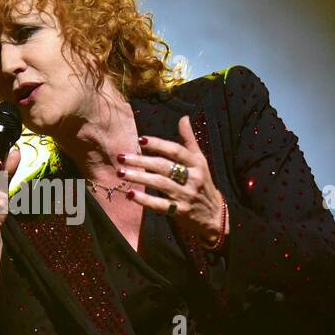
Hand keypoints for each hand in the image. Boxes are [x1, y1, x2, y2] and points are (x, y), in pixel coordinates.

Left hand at [118, 115, 225, 247]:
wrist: (214, 216)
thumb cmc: (202, 183)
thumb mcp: (200, 161)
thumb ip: (189, 140)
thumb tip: (184, 118)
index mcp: (197, 163)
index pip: (175, 151)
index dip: (158, 144)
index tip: (140, 140)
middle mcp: (193, 178)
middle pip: (164, 166)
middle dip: (141, 161)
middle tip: (121, 157)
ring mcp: (186, 195)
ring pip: (160, 184)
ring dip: (139, 178)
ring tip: (120, 173)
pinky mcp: (180, 211)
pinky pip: (160, 205)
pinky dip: (145, 200)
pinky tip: (131, 194)